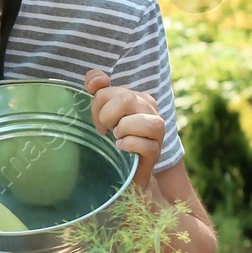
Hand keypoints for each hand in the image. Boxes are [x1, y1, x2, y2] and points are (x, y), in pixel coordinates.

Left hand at [84, 69, 163, 189]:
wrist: (125, 171)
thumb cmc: (113, 138)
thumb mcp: (103, 112)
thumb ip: (98, 89)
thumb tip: (94, 80)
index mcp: (138, 98)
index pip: (109, 90)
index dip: (97, 105)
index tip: (98, 120)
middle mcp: (151, 110)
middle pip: (126, 99)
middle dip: (106, 116)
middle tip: (105, 130)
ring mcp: (157, 132)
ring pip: (142, 120)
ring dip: (122, 130)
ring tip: (117, 138)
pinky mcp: (156, 152)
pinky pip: (145, 145)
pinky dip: (128, 145)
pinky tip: (121, 148)